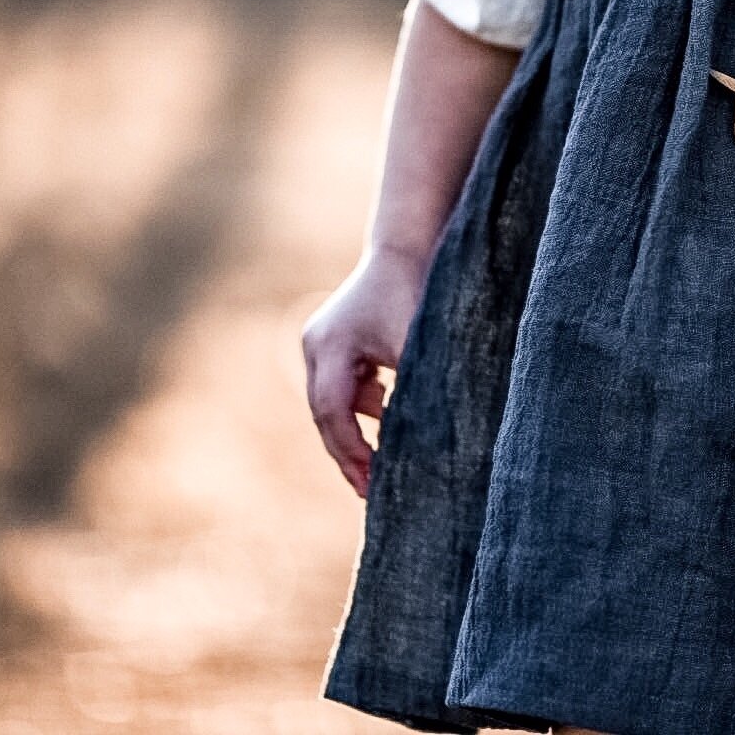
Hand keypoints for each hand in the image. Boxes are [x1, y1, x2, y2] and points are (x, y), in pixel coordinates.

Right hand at [301, 247, 427, 496]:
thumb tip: (417, 443)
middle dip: (349, 453)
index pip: (332, 413)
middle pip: (325, 413)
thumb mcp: (418, 345)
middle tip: (370, 491)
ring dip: (358, 430)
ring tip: (382, 465)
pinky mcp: (339, 339)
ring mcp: (323, 341)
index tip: (374, 482)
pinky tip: (389, 420)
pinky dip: (365, 406)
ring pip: (335, 402)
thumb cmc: (416, 291)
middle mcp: (316, 345)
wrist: (410, 242)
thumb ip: (413, 392)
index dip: (352, 451)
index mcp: (328, 346)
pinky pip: (345, 385)